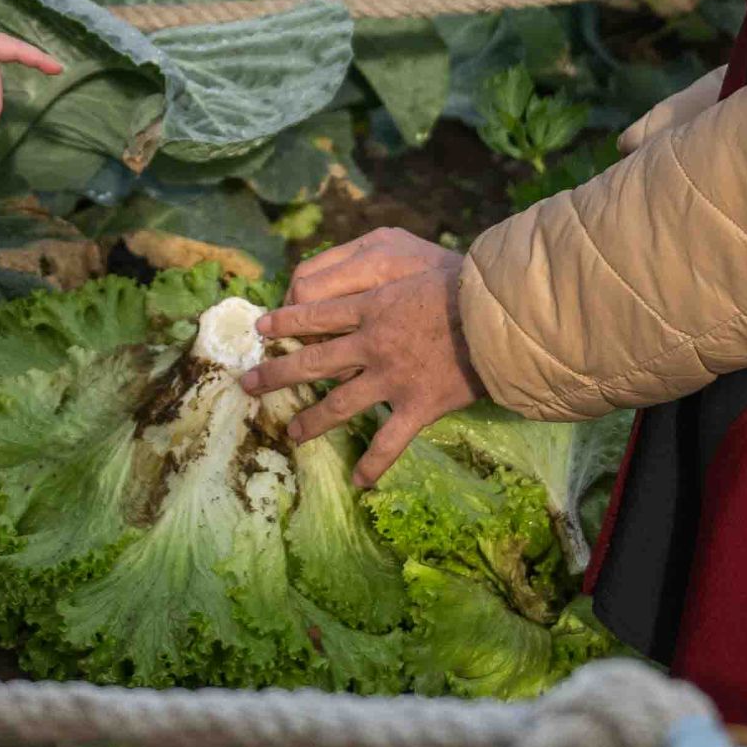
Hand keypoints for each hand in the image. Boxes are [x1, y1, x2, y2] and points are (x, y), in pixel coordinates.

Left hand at [248, 227, 478, 479]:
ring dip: (311, 421)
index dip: (285, 322)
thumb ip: (394, 277)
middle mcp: (372, 343)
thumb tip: (380, 282)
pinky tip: (358, 481)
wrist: (497, 315)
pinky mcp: (418, 405)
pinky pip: (389, 441)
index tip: (261, 330)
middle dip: (276, 373)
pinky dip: (373, 463)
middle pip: (313, 360)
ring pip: (339, 404)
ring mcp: (392, 377)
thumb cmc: (465, 283)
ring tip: (291, 434)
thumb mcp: (419, 265)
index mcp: (372, 306)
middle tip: (248, 384)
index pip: (316, 314)